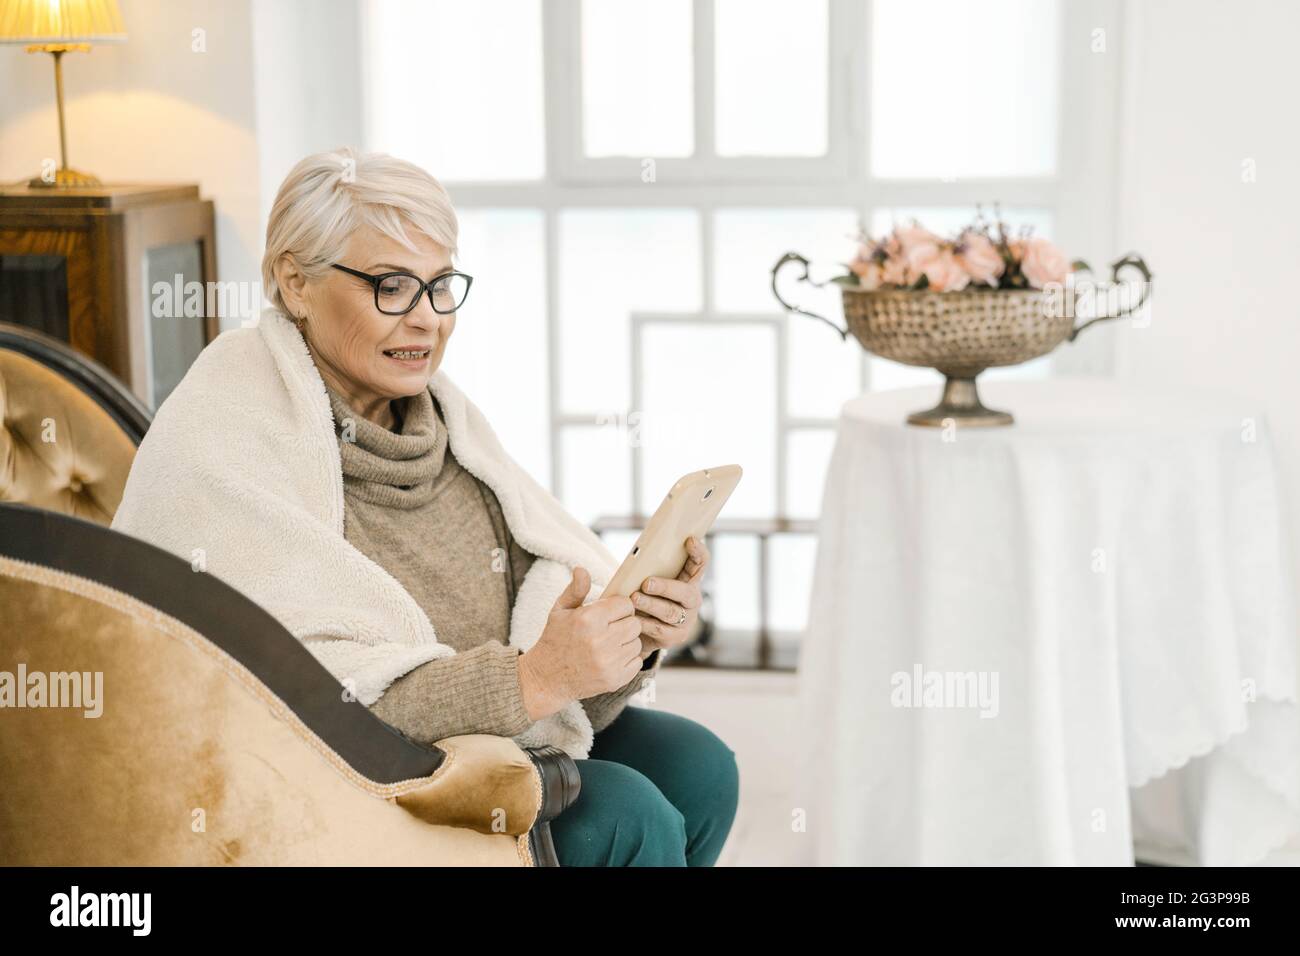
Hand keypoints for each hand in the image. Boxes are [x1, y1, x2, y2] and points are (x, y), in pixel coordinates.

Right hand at [517, 566, 642, 719]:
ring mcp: (609, 662)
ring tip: (609, 644)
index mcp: (588, 619)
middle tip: (610, 628)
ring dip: (626, 642)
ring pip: (637, 642)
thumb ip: (575, 590)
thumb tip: (582, 569)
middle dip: (624, 623)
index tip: (609, 613)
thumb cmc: (554, 640)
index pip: (625, 604)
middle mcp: (601, 641)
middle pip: (634, 623)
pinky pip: (636, 661)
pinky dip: (627, 660)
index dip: (618, 607)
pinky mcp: (615, 679)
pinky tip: (611, 658)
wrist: (546, 679)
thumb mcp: (560, 611)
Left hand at [629, 535, 708, 660]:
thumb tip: (637, 556)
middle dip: (665, 587)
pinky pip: (660, 630)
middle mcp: (692, 601)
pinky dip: (644, 623)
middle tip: (646, 583)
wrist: (642, 631)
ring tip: (634, 599)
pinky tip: (633, 619)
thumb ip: (651, 569)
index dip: (698, 552)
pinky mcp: (675, 637)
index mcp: (689, 581)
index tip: (689, 540)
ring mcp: (686, 620)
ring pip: (671, 612)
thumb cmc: (646, 597)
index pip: (700, 564)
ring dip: (651, 605)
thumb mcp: (652, 581)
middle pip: (685, 592)